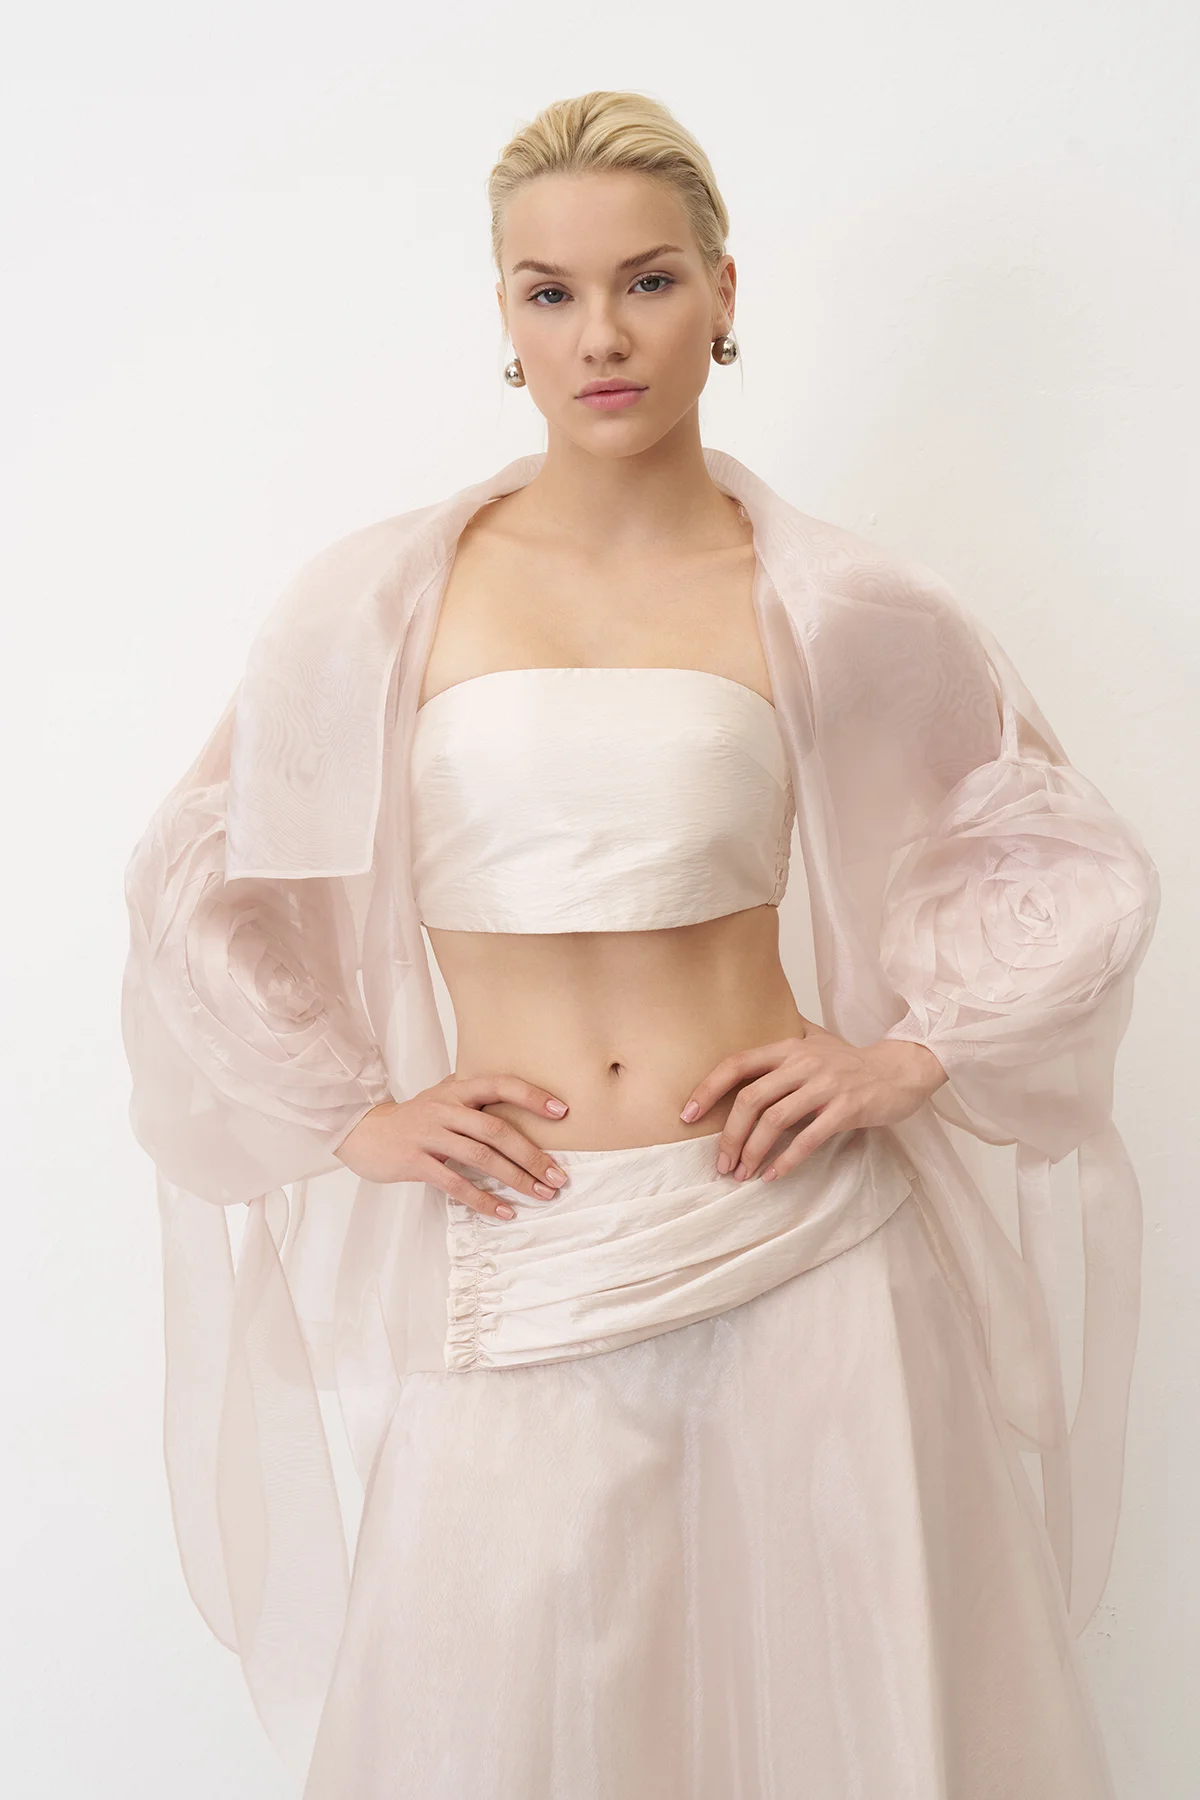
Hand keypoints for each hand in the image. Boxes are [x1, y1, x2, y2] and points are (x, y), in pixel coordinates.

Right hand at [335, 1074, 572, 1219]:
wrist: (364, 1132)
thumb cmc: (413, 1117)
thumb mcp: (441, 1095)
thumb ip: (472, 1094)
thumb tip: (516, 1093)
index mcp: (456, 1090)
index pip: (499, 1085)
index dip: (531, 1095)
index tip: (562, 1111)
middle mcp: (445, 1109)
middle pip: (496, 1130)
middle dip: (532, 1155)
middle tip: (558, 1175)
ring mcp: (429, 1135)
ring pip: (481, 1158)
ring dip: (516, 1179)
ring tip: (541, 1194)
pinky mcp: (416, 1162)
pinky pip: (456, 1184)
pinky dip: (483, 1200)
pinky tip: (504, 1212)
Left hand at [679, 1025, 947, 1183]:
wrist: (901, 1069)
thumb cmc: (853, 1060)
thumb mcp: (816, 1040)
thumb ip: (785, 1036)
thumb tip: (751, 1032)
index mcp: (789, 1047)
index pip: (737, 1063)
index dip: (708, 1088)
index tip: (687, 1115)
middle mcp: (803, 1063)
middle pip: (751, 1099)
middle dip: (730, 1136)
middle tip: (720, 1164)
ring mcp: (826, 1085)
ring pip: (775, 1121)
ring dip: (753, 1153)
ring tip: (742, 1175)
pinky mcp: (846, 1108)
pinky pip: (808, 1138)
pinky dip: (786, 1160)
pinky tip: (773, 1176)